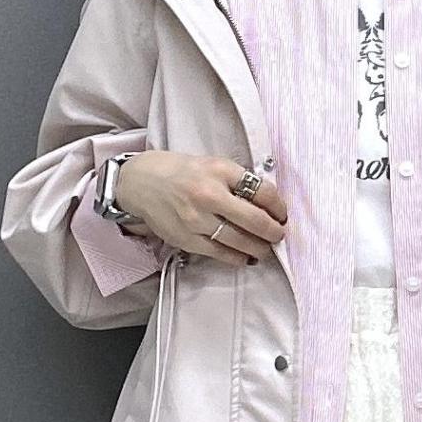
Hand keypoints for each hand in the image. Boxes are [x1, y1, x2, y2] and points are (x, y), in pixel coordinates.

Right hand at [114, 153, 287, 266]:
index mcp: (219, 170)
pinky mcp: (188, 239)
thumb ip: (235, 180)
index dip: (279, 206)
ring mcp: (198, 219)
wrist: (140, 182)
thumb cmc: (178, 172)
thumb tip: (265, 203)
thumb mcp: (210, 164)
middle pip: (256, 220)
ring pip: (241, 241)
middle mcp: (209, 194)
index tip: (282, 214)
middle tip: (279, 235)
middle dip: (274, 232)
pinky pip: (222, 254)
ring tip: (266, 249)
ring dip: (260, 248)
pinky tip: (246, 257)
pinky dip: (238, 258)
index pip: (262, 191)